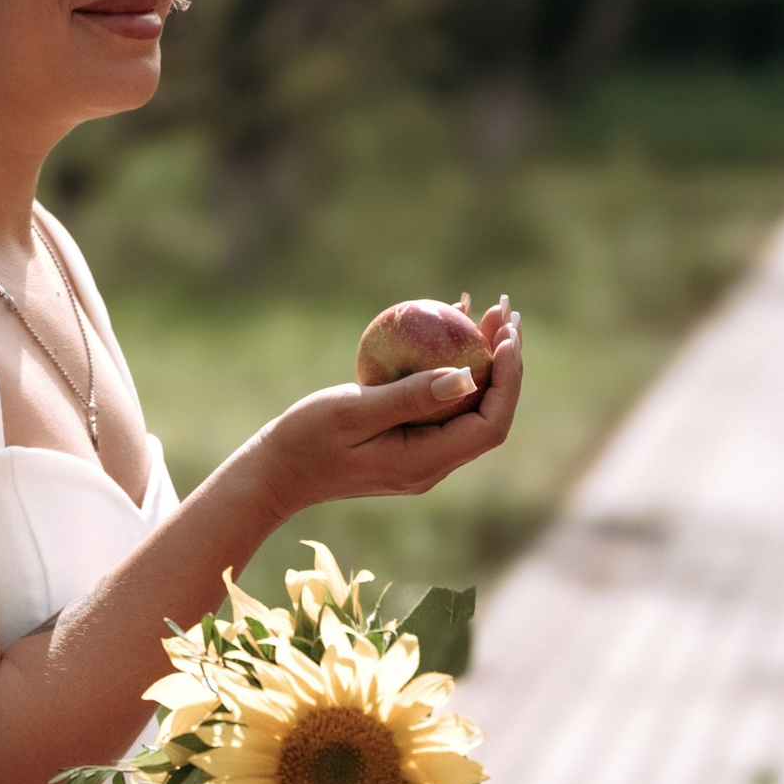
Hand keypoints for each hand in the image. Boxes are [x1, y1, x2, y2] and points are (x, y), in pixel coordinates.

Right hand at [250, 302, 522, 513]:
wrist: (276, 473)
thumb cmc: (305, 440)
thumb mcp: (352, 412)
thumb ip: (410, 398)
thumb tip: (467, 377)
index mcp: (425, 462)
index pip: (490, 424)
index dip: (508, 379)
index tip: (505, 335)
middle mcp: (432, 464)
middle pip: (489, 412)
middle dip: (505, 361)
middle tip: (503, 311)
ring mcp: (422, 455)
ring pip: (469, 406)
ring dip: (483, 360)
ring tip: (485, 312)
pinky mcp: (409, 442)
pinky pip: (442, 403)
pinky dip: (451, 367)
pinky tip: (447, 329)